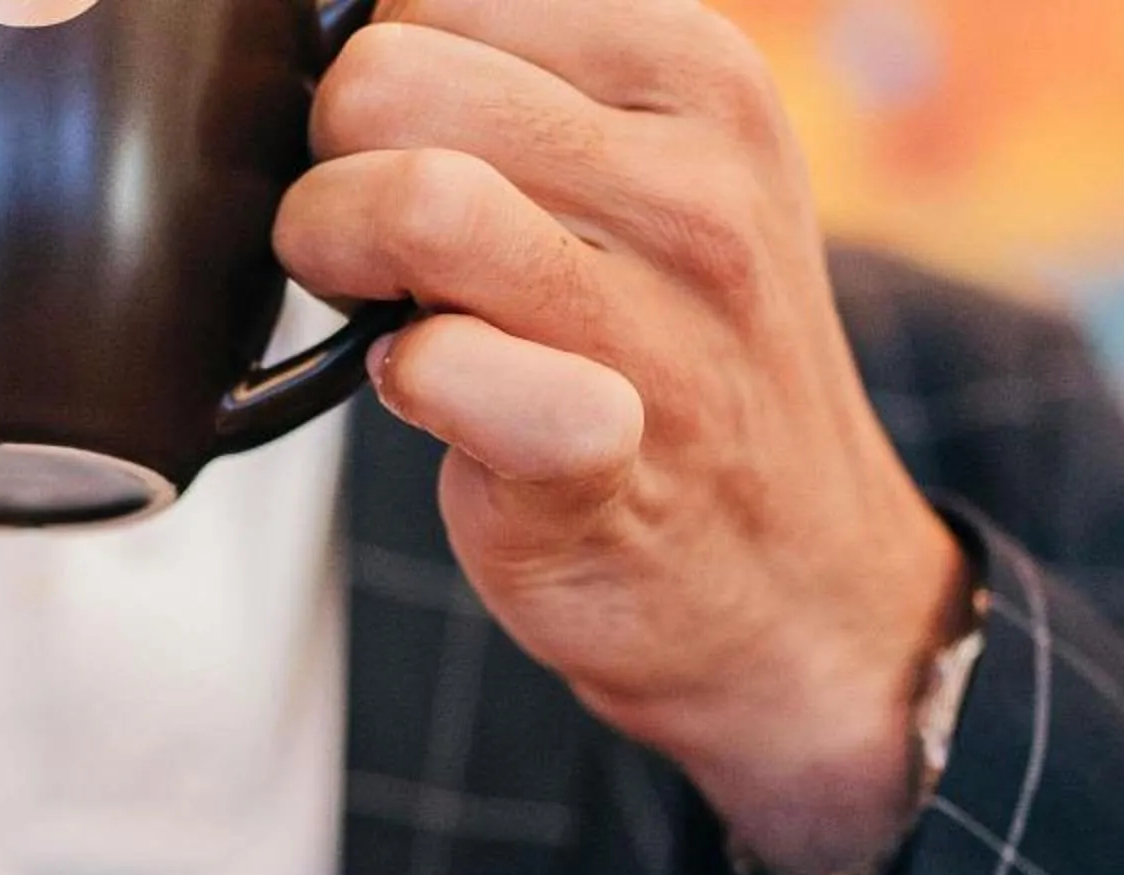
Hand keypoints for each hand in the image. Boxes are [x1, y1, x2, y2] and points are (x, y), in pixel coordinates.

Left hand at [277, 0, 973, 874]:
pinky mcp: (597, 458)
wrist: (791, 571)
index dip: (377, 87)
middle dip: (331, 159)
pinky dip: (396, 380)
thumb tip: (344, 39)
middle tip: (364, 242)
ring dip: (336, 256)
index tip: (407, 160)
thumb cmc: (672, 355)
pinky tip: (425, 397)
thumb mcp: (653, 169)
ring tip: (380, 305)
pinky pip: (438, 365)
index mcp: (696, 72)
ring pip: (412, 200)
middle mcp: (694, 182)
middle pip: (390, 79)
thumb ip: (522, 92)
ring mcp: (658, 323)